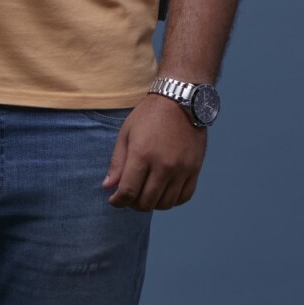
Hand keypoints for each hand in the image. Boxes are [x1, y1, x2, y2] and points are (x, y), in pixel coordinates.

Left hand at [102, 93, 207, 210]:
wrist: (180, 101)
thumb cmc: (149, 115)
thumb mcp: (126, 133)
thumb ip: (117, 162)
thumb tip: (108, 186)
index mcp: (142, 154)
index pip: (128, 191)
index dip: (118, 201)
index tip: (114, 200)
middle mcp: (163, 165)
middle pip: (146, 202)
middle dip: (133, 203)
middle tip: (129, 195)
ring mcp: (181, 169)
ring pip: (165, 204)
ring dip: (152, 203)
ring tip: (146, 193)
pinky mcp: (194, 170)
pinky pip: (183, 197)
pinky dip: (171, 200)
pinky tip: (163, 191)